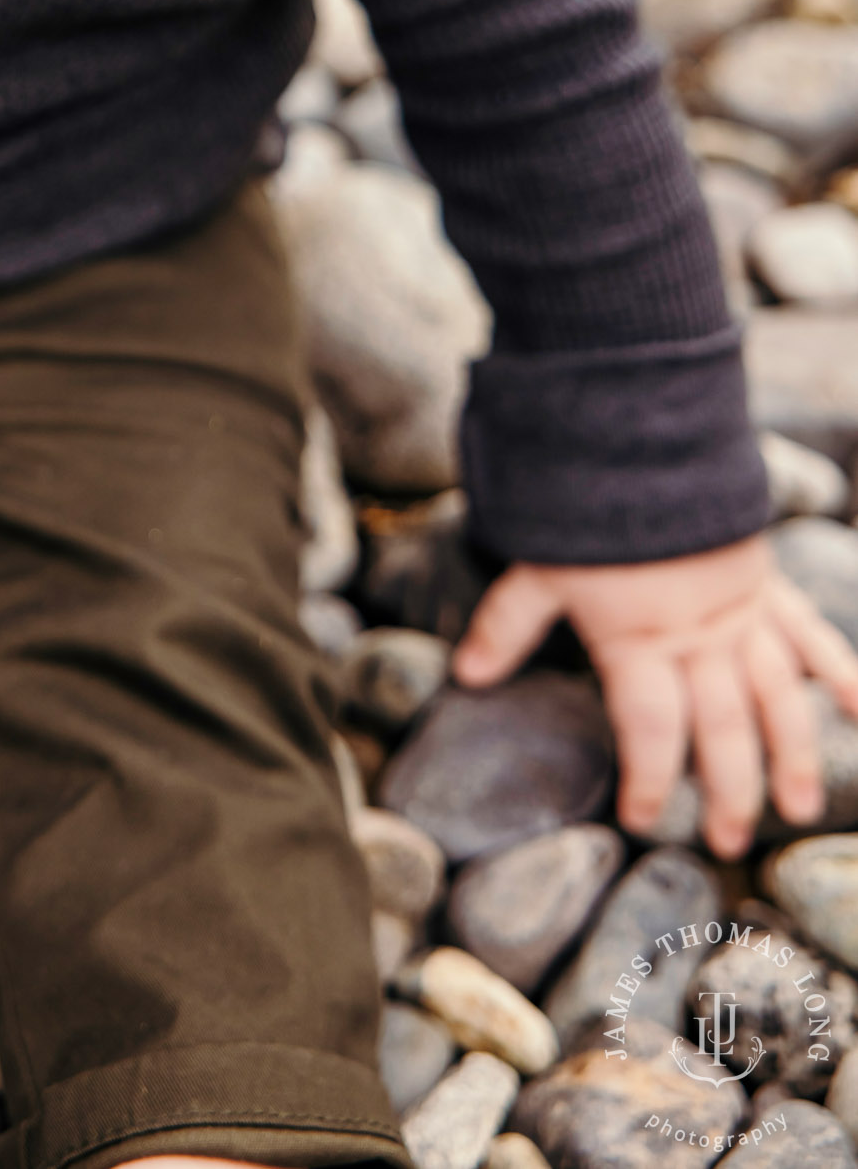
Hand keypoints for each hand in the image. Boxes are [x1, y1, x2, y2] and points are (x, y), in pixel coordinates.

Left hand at [453, 534, 857, 860]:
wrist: (645, 442)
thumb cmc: (586, 508)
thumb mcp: (537, 566)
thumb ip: (508, 624)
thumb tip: (466, 676)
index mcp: (639, 640)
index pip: (648, 728)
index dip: (646, 778)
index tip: (640, 820)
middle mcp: (697, 637)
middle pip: (719, 728)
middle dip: (725, 791)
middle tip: (725, 845)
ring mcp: (739, 614)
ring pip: (773, 697)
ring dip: (790, 754)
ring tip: (799, 807)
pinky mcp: (765, 587)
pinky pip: (808, 634)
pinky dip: (839, 670)